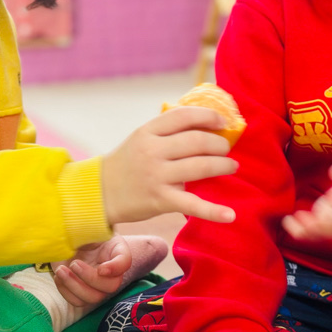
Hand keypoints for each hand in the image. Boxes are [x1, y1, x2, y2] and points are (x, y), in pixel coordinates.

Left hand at [51, 234, 167, 306]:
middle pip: (111, 286)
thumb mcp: (88, 223)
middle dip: (90, 278)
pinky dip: (66, 291)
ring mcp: (96, 284)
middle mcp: (110, 270)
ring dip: (75, 287)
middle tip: (74, 263)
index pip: (125, 262)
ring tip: (61, 271)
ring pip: (93, 298)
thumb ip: (92, 223)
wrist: (66, 236)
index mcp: (116, 250)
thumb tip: (86, 220)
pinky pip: (77, 302)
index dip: (116, 268)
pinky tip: (59, 276)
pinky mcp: (81, 291)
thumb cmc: (80, 227)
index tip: (101, 267)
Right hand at [102, 106, 237, 224]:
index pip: (183, 116)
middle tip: (227, 148)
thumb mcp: (141, 138)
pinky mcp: (161, 200)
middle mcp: (152, 151)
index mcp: (148, 132)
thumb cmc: (127, 163)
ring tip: (232, 166)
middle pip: (196, 141)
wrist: (99, 193)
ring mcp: (157, 176)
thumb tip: (205, 124)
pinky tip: (230, 215)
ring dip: (222, 165)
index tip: (223, 122)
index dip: (208, 116)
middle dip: (219, 144)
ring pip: (200, 167)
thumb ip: (167, 130)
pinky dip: (214, 211)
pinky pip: (192, 205)